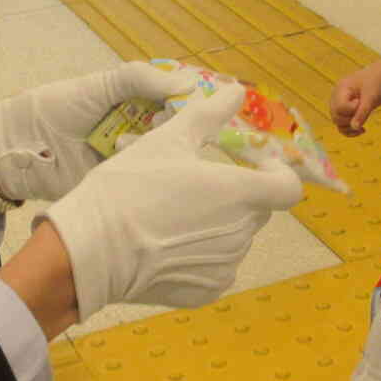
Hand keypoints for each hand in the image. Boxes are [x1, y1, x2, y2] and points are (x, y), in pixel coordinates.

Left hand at [0, 58, 200, 202]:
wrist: (21, 146)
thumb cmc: (56, 107)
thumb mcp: (99, 85)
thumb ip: (140, 79)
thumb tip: (189, 82)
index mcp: (136, 98)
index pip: (176, 96)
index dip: (187, 97)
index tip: (188, 99)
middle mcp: (140, 125)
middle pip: (177, 125)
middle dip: (174, 122)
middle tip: (159, 120)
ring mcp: (132, 153)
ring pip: (164, 150)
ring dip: (155, 144)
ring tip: (128, 139)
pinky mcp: (123, 179)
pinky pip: (146, 176)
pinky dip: (143, 168)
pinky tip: (129, 159)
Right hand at [42, 83, 303, 316]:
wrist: (92, 248)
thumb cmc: (130, 186)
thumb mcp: (168, 140)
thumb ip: (209, 114)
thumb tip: (236, 90)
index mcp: (241, 192)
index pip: (288, 187)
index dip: (277, 173)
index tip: (255, 164)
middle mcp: (242, 233)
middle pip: (258, 209)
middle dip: (239, 193)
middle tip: (199, 182)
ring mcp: (225, 266)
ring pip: (235, 237)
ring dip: (219, 223)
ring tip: (175, 212)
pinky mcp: (206, 291)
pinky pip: (217, 267)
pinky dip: (202, 253)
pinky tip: (169, 242)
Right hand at [329, 64, 380, 135]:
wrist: (378, 81)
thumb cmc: (375, 86)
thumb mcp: (371, 97)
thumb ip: (363, 111)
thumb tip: (354, 127)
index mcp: (341, 88)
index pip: (340, 107)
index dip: (352, 109)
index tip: (361, 102)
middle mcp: (336, 98)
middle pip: (336, 117)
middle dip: (351, 119)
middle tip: (364, 111)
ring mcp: (338, 106)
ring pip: (338, 123)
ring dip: (350, 128)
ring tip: (363, 127)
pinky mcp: (343, 113)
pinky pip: (341, 127)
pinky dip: (350, 131)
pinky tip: (363, 130)